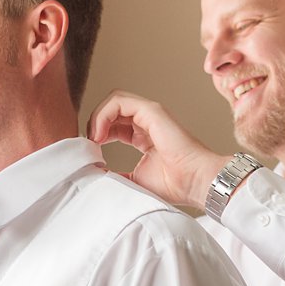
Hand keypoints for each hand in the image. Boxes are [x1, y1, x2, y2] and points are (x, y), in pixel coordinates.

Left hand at [86, 90, 228, 208]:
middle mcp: (147, 122)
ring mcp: (150, 114)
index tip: (91, 152)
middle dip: (95, 123)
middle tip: (89, 144)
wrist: (195, 182)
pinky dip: (103, 114)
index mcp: (144, 136)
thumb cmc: (174, 184)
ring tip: (93, 138)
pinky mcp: (152, 111)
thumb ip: (116, 175)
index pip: (114, 124)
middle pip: (112, 110)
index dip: (98, 133)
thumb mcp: (134, 181)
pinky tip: (99, 134)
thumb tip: (95, 176)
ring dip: (97, 117)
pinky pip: (119, 101)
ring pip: (114, 101)